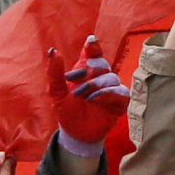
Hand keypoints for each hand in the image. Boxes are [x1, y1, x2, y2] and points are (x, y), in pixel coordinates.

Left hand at [51, 37, 128, 151]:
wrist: (75, 133)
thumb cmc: (67, 111)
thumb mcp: (56, 92)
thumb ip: (54, 73)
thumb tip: (53, 50)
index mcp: (85, 72)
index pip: (92, 54)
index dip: (93, 47)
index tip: (90, 41)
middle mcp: (99, 78)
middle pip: (102, 64)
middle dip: (91, 72)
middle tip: (77, 85)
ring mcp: (111, 90)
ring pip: (112, 78)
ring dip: (97, 86)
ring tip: (85, 97)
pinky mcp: (119, 102)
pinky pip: (121, 92)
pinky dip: (108, 94)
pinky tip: (96, 100)